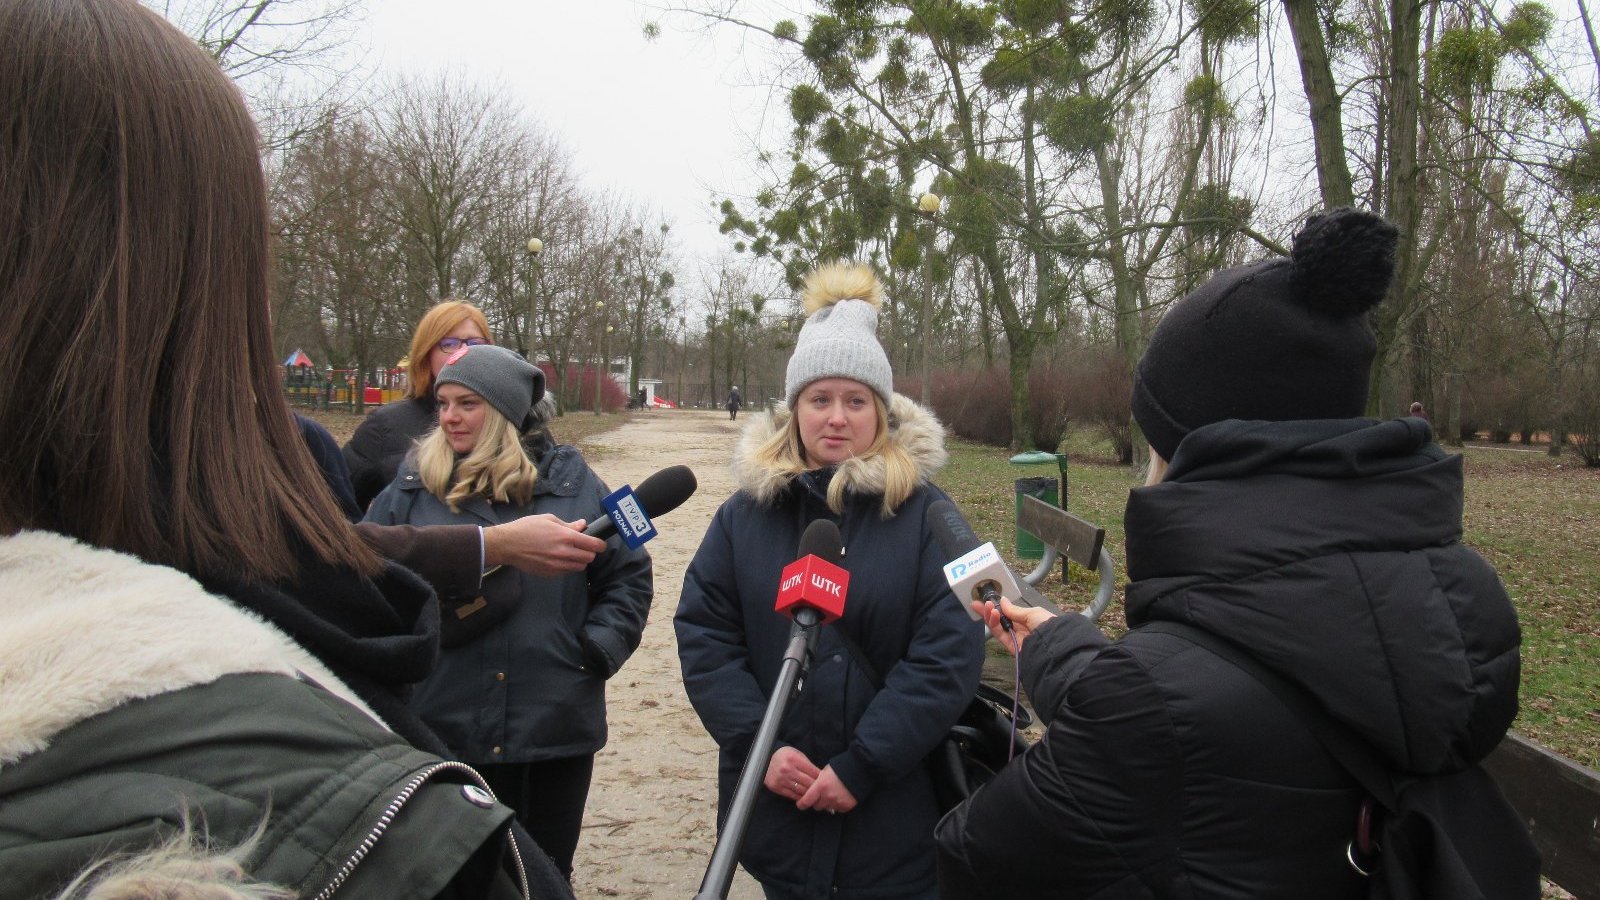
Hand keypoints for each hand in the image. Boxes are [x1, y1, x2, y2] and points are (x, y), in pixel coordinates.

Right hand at [482, 514, 605, 576]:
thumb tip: (582, 525)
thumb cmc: (526, 528)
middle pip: (589, 558)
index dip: (600, 545)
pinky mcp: (550, 573)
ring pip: (579, 567)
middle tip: (584, 547)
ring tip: (572, 553)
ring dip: (580, 561)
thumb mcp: (549, 520)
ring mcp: (556, 565)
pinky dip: (568, 566)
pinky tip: (560, 559)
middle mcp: (563, 552)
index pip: (593, 544)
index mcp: (565, 536)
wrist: (508, 544)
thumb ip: (568, 524)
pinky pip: (567, 572)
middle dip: (590, 553)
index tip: (600, 544)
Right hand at [764, 746, 820, 803]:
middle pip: (809, 783)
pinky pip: (793, 795)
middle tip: (823, 790)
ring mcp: (782, 780)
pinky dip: (801, 797)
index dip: (821, 778)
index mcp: (794, 759)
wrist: (764, 759)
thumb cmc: (783, 755)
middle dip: (817, 787)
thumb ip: (807, 764)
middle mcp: (788, 770)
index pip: (813, 772)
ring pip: (802, 791)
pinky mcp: (777, 788)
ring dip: (810, 794)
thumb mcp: (796, 754)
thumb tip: (820, 775)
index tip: (826, 781)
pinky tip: (805, 797)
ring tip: (816, 795)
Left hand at [796, 765, 856, 814]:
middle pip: (816, 806)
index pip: (806, 801)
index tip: (800, 804)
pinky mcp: (846, 806)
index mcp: (820, 786)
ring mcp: (838, 802)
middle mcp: (828, 796)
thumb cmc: (840, 767)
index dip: (801, 804)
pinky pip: (838, 809)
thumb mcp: (824, 772)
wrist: (860, 769)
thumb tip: (811, 791)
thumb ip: (817, 783)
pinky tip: (841, 796)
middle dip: (817, 801)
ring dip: (827, 803)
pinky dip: (838, 805)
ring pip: (827, 808)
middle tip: (821, 795)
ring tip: (833, 794)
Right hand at [971, 597, 1054, 655]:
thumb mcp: (1032, 612)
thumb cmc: (1047, 624)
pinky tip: (993, 614)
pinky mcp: (1011, 647)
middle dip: (988, 611)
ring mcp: (1015, 638)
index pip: (1008, 613)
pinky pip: (1000, 635)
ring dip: (990, 616)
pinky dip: (994, 625)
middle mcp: (1020, 629)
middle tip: (977, 604)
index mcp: (1027, 619)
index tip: (987, 600)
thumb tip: (1003, 601)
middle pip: (1000, 620)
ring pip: (998, 627)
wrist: (1054, 644)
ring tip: (986, 606)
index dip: (998, 607)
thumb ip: (1015, 610)